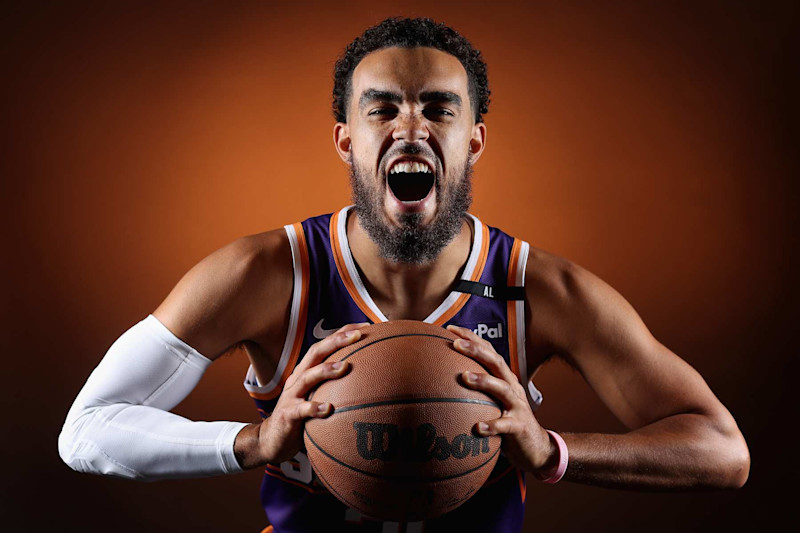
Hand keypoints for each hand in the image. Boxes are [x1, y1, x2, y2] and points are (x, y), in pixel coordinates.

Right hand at [237, 323, 366, 467]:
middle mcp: (298, 378)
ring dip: (326, 370)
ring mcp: (291, 395)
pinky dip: (314, 408)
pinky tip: (328, 408)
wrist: (271, 441)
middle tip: (357, 335)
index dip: (343, 333)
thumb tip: (371, 383)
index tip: (365, 326)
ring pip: (308, 377)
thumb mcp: (318, 397)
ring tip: (345, 367)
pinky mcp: (288, 415)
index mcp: (307, 371)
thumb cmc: (302, 418)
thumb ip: (336, 387)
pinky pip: (301, 410)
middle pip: (316, 352)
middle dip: (336, 341)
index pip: (325, 345)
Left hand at [447, 325, 557, 475]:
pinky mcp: (519, 427)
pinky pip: (506, 425)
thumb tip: (440, 380)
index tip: (449, 329)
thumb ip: (474, 389)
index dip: (471, 338)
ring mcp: (517, 406)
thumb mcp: (492, 400)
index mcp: (504, 378)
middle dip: (477, 350)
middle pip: (496, 363)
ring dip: (483, 381)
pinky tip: (477, 427)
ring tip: (464, 376)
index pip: (488, 352)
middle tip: (456, 344)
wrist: (535, 447)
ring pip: (502, 389)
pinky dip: (492, 426)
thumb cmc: (506, 420)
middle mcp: (512, 387)